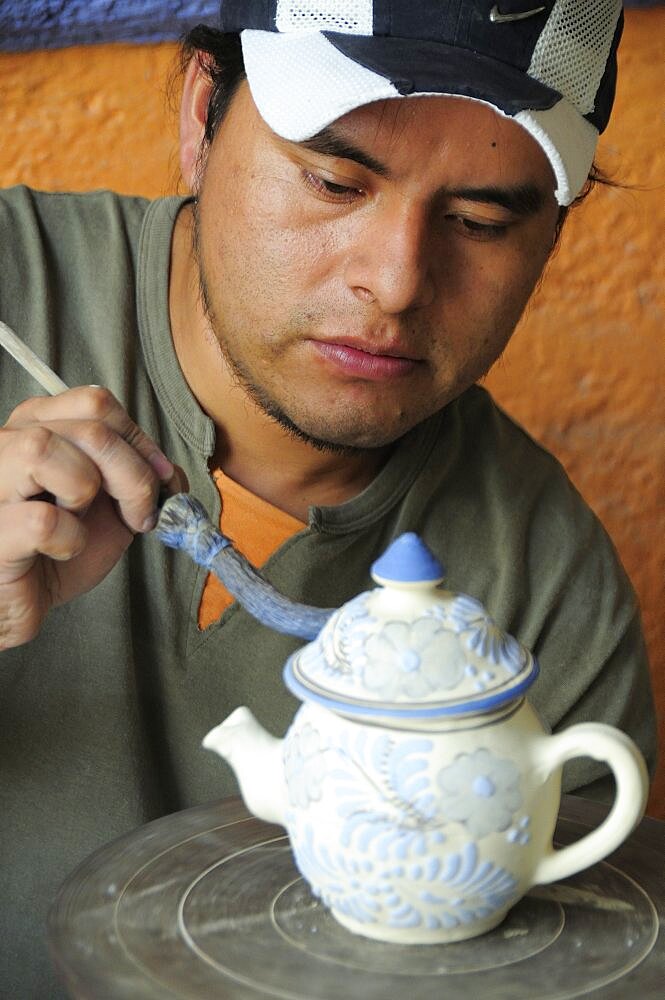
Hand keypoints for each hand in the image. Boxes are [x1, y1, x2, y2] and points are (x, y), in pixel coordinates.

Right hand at [0, 386, 183, 649]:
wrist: (17, 604)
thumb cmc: (56, 554)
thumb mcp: (109, 510)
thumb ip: (139, 481)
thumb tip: (171, 473)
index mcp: (35, 426)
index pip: (97, 403)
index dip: (139, 442)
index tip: (158, 480)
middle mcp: (4, 442)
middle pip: (89, 428)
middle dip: (134, 477)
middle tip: (138, 517)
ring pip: (45, 450)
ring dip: (85, 496)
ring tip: (76, 524)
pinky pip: (41, 519)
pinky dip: (68, 541)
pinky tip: (57, 552)